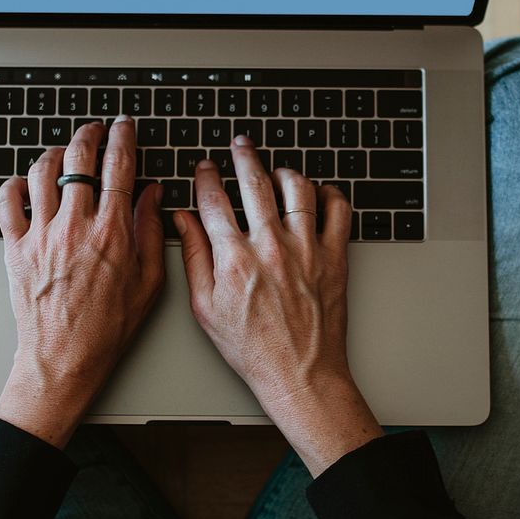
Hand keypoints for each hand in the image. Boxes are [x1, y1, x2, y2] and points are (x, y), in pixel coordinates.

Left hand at [0, 117, 164, 447]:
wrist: (62, 360)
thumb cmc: (107, 329)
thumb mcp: (148, 283)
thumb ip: (151, 232)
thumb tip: (152, 193)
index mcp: (112, 233)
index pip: (118, 167)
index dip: (123, 138)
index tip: (124, 126)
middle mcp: (75, 226)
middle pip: (79, 159)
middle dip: (89, 134)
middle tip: (95, 129)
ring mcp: (41, 235)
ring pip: (43, 171)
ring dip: (55, 153)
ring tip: (63, 152)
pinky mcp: (15, 248)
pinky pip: (7, 201)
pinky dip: (15, 184)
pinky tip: (27, 184)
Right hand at [175, 136, 383, 476]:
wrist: (300, 374)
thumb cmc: (252, 348)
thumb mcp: (205, 307)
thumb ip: (193, 257)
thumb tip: (182, 220)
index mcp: (234, 259)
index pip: (213, 200)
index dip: (205, 177)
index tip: (204, 167)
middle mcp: (271, 247)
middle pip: (254, 182)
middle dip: (243, 155)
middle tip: (240, 144)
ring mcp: (306, 249)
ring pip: (298, 188)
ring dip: (284, 171)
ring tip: (276, 169)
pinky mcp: (334, 257)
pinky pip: (337, 209)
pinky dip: (328, 193)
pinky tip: (317, 192)